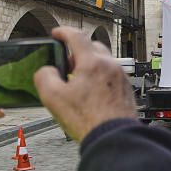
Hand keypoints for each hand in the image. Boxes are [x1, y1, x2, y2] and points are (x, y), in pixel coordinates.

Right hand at [34, 27, 135, 141]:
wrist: (114, 138)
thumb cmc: (89, 120)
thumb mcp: (53, 98)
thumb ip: (44, 77)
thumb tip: (46, 71)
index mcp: (92, 63)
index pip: (77, 36)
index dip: (63, 32)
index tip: (57, 33)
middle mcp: (110, 66)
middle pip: (93, 46)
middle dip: (78, 50)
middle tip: (66, 62)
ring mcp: (121, 78)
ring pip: (104, 61)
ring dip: (90, 65)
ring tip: (78, 82)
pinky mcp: (126, 90)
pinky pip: (111, 76)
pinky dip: (100, 77)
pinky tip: (92, 94)